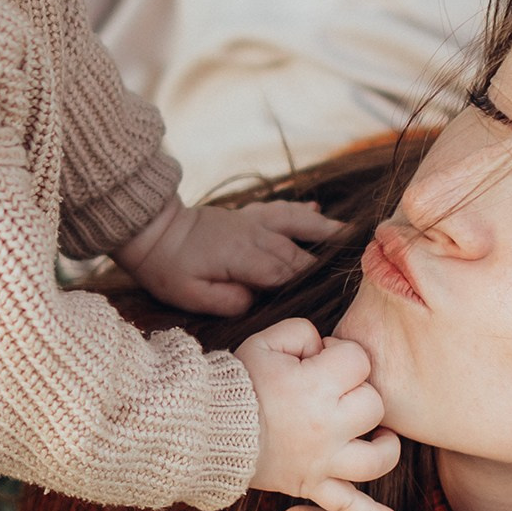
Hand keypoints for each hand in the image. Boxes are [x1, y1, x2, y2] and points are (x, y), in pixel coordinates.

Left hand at [115, 192, 340, 315]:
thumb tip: (256, 301)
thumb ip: (227, 300)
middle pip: (296, 249)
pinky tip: (318, 211)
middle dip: (327, 258)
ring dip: (323, 228)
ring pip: (294, 222)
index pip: (284, 271)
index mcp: (241, 257)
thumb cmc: (167, 269)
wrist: (150, 231)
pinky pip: (279, 209)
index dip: (310, 280)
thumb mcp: (190, 295)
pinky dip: (301, 211)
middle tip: (360, 263)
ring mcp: (250, 222)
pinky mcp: (245, 216)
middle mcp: (252, 235)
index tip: (338, 287)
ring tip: (351, 234)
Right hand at [240, 317, 400, 510]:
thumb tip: (326, 348)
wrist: (206, 429)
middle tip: (332, 393)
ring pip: (378, 459)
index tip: (320, 360)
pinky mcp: (312, 486)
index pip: (359, 361)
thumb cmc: (236, 383)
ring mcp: (323, 461)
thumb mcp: (266, 342)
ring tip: (376, 436)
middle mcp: (328, 427)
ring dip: (384, 447)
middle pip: (374, 406)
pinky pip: (348, 506)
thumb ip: (304, 333)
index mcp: (317, 387)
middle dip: (358, 393)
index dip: (342, 354)